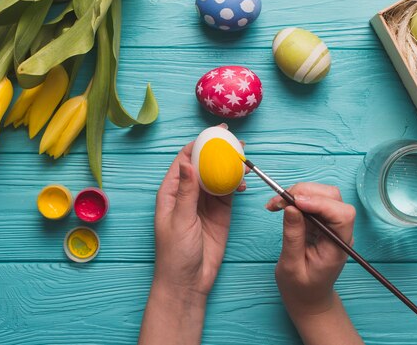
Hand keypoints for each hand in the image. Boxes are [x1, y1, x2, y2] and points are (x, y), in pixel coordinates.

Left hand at [139, 127, 245, 344]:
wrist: (189, 281)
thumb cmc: (175, 253)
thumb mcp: (180, 220)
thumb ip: (187, 192)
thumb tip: (187, 162)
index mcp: (171, 192)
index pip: (184, 160)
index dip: (198, 144)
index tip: (213, 133)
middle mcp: (188, 193)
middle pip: (204, 164)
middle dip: (218, 151)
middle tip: (235, 140)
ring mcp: (205, 202)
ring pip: (218, 176)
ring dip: (230, 166)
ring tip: (245, 158)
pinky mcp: (220, 212)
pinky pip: (228, 191)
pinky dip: (237, 183)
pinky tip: (244, 180)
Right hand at [266, 183, 362, 344]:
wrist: (309, 298)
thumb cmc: (302, 288)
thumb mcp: (291, 267)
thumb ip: (293, 237)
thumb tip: (291, 208)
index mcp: (338, 247)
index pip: (342, 215)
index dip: (320, 203)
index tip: (295, 202)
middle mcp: (340, 232)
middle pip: (333, 198)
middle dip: (306, 192)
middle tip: (279, 201)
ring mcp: (332, 225)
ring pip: (323, 195)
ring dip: (299, 193)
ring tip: (276, 204)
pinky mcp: (322, 221)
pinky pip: (313, 201)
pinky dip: (296, 198)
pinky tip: (281, 206)